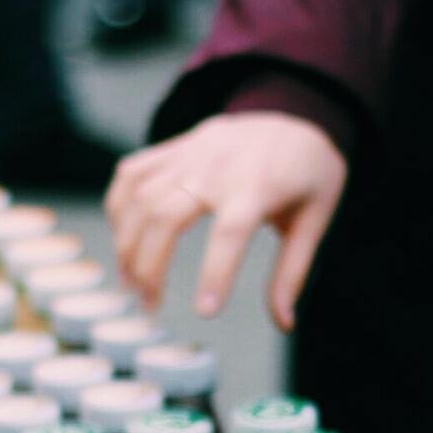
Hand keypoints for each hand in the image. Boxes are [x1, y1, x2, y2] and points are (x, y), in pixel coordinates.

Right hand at [107, 111, 345, 330]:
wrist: (296, 110)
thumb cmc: (307, 172)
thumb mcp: (314, 219)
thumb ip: (293, 272)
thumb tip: (284, 323)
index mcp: (259, 185)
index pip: (231, 231)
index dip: (215, 272)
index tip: (204, 312)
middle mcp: (218, 166)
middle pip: (166, 215)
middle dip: (149, 267)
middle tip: (149, 306)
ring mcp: (190, 153)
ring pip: (141, 198)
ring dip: (126, 246)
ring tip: (130, 284)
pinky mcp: (174, 147)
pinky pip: (131, 174)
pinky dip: (117, 208)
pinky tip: (122, 239)